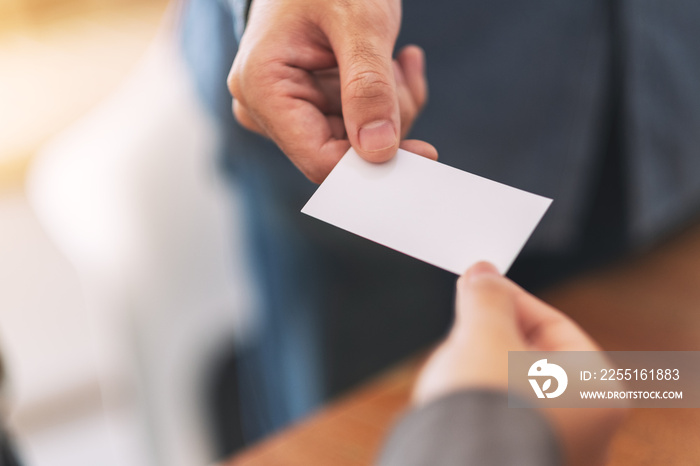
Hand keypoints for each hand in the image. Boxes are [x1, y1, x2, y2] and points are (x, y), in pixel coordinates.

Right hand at [228, 0, 436, 182]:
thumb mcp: (359, 23)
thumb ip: (369, 87)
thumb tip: (378, 151)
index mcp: (262, 88)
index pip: (319, 159)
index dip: (372, 163)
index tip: (424, 152)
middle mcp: (266, 107)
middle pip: (342, 153)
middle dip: (388, 122)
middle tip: (404, 74)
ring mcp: (288, 107)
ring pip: (358, 141)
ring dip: (392, 105)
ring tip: (396, 61)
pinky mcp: (310, 104)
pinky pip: (360, 124)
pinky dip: (388, 99)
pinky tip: (392, 63)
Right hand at [413, 262, 625, 465]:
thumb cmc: (486, 413)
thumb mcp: (484, 335)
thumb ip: (486, 298)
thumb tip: (482, 274)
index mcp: (598, 394)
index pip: (555, 325)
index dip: (512, 298)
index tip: (481, 284)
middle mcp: (587, 429)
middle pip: (535, 357)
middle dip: (494, 333)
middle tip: (465, 318)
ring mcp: (555, 449)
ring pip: (515, 388)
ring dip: (484, 366)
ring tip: (455, 361)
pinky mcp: (517, 460)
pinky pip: (501, 418)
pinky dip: (481, 400)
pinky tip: (455, 392)